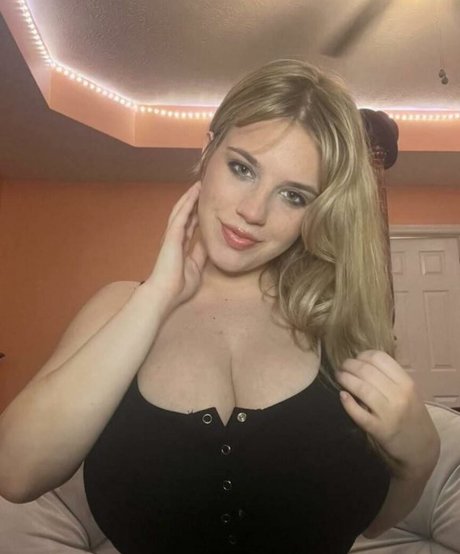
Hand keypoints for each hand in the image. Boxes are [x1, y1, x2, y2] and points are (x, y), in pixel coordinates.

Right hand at [144, 181, 207, 314]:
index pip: (190, 227)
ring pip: (181, 210)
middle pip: (185, 215)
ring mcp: (172, 235)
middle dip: (193, 202)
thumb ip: (201, 255)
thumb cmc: (179, 287)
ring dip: (190, 197)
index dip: (197, 216)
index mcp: (180, 247)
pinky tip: (194, 192)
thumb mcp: (196, 268)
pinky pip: (181, 215)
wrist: (165, 293)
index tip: (206, 206)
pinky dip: (188, 202)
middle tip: (202, 188)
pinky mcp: (172, 235)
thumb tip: (209, 244)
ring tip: (199, 185)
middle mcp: (175, 238)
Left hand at [336, 350, 440, 479]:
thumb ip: (390, 377)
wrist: (422, 447)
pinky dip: (348, 403)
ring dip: (345, 379)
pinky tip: (342, 396)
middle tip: (342, 367)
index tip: (356, 359)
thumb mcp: (408, 392)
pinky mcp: (380, 430)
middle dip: (349, 365)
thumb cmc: (412, 415)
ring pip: (362, 389)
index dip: (362, 355)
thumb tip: (361, 362)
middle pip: (367, 371)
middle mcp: (400, 396)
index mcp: (407, 383)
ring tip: (339, 377)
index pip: (379, 358)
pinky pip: (360, 414)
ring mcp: (390, 413)